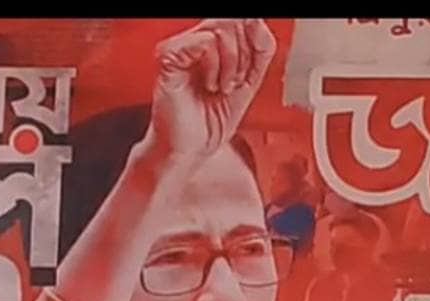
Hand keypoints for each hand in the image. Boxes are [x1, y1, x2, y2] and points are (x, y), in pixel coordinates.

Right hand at [141, 19, 276, 165]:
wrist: (193, 149)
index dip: (254, 45)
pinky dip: (214, 67)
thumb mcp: (250, 83)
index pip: (241, 24)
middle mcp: (195, 43)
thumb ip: (259, 53)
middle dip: (245, 57)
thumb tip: (260, 24)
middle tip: (236, 83)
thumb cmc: (213, 121)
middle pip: (231, 23)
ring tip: (222, 87)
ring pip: (219, 30)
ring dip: (232, 65)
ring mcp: (181, 49)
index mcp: (213, 48)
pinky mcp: (169, 58)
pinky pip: (204, 42)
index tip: (249, 73)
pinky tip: (210, 85)